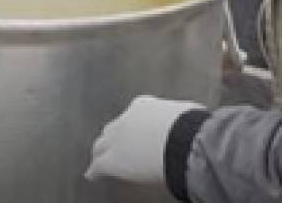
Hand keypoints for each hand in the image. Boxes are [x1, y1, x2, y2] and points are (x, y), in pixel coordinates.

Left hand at [86, 95, 202, 185]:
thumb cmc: (190, 128)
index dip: (133, 124)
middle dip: (113, 136)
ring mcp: (116, 140)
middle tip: (115, 144)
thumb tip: (190, 119)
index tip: (136, 129)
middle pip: (113, 129)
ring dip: (101, 151)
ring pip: (102, 145)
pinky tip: (92, 175)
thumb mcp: (185, 114)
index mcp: (144, 107)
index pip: (133, 114)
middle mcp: (126, 120)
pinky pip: (98, 167)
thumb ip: (179, 116)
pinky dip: (95, 171)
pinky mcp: (112, 160)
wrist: (181, 142)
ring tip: (99, 157)